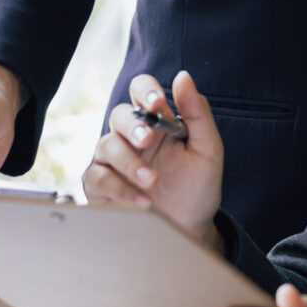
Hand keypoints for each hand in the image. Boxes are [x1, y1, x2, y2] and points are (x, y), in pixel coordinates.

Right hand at [83, 71, 224, 246]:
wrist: (190, 229)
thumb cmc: (197, 188)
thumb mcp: (207, 150)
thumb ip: (198, 113)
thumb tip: (183, 76)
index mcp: (157, 122)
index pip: (142, 90)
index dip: (145, 90)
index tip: (156, 101)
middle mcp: (131, 137)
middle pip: (118, 115)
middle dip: (132, 126)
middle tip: (147, 140)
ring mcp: (113, 161)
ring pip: (106, 145)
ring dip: (129, 162)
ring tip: (153, 181)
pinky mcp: (101, 186)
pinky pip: (98, 177)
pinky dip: (120, 189)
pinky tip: (144, 201)